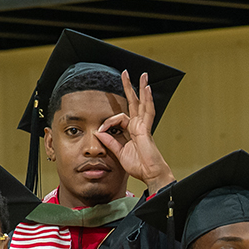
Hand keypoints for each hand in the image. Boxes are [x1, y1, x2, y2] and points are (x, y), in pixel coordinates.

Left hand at [95, 70, 174, 193]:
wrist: (150, 174)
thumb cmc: (139, 167)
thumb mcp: (119, 153)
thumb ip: (110, 142)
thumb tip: (98, 132)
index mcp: (132, 132)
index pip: (118, 118)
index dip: (107, 122)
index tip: (100, 130)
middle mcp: (138, 126)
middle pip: (134, 103)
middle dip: (129, 88)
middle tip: (126, 73)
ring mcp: (143, 126)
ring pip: (142, 103)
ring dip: (141, 88)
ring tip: (142, 76)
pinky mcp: (146, 129)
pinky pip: (147, 111)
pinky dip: (147, 100)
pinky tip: (147, 88)